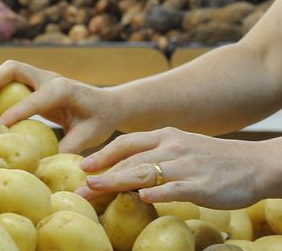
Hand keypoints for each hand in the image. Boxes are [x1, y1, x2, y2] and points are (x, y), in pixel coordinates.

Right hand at [0, 60, 118, 153]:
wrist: (108, 104)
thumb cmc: (100, 120)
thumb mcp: (89, 137)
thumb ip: (67, 148)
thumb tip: (42, 165)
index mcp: (63, 89)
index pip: (35, 98)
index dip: (16, 111)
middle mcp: (50, 78)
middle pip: (15, 68)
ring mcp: (41, 77)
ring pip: (9, 69)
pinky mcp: (35, 82)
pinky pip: (10, 77)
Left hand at [76, 127, 278, 208]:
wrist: (254, 164)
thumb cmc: (211, 159)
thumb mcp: (180, 148)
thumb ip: (154, 154)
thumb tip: (123, 168)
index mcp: (165, 136)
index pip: (127, 143)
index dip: (103, 154)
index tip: (83, 166)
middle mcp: (172, 147)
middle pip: (130, 160)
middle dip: (103, 174)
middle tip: (81, 187)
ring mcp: (186, 166)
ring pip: (146, 172)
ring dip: (117, 180)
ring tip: (96, 188)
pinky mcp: (201, 184)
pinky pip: (175, 188)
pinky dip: (157, 193)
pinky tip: (141, 198)